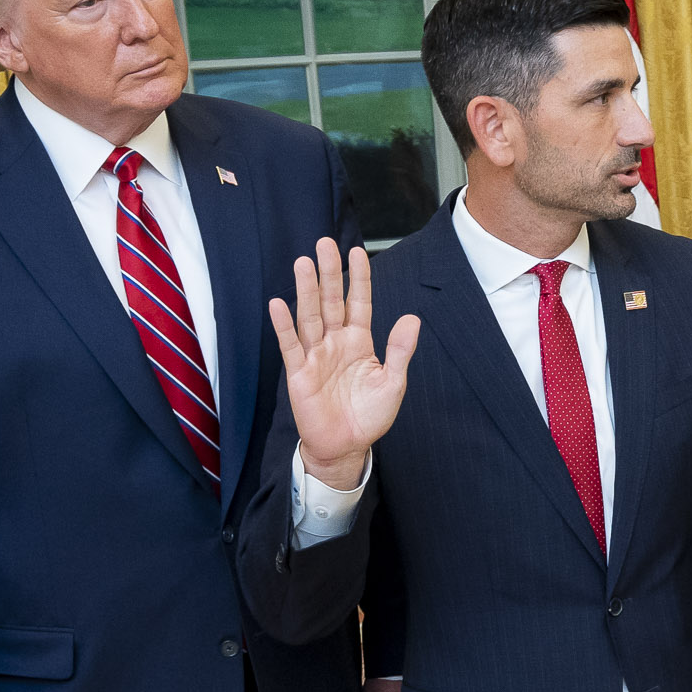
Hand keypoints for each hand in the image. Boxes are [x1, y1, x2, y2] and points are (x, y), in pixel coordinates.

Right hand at [272, 238, 418, 488]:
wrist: (346, 447)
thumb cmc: (369, 416)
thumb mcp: (393, 383)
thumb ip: (399, 351)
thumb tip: (412, 318)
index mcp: (359, 342)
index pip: (359, 303)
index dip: (359, 278)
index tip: (357, 252)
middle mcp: (335, 342)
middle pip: (331, 301)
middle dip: (329, 273)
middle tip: (324, 244)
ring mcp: (316, 355)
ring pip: (310, 316)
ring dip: (306, 290)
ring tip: (303, 263)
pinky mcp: (299, 372)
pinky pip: (290, 345)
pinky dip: (284, 325)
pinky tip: (278, 304)